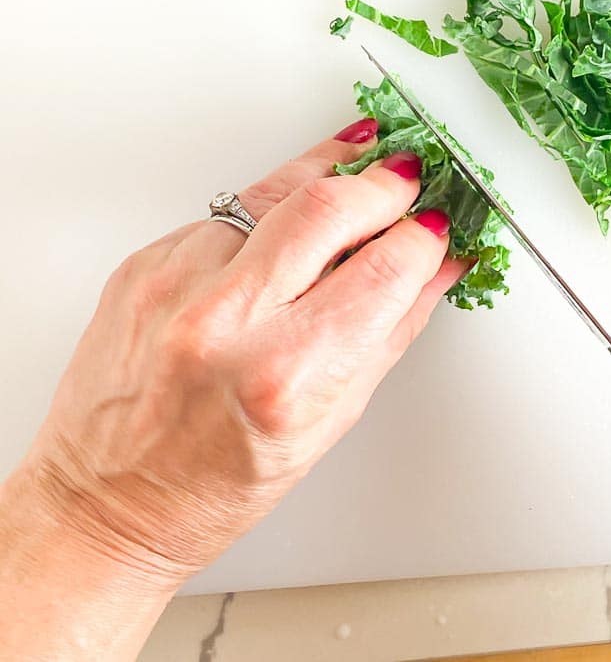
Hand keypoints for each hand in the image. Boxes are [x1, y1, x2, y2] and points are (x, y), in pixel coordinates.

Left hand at [0, 118, 467, 657]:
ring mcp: (174, 283)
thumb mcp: (330, 421)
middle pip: (325, 205)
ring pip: (272, 190)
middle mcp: (223, 320)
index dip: (423, 239)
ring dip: (326, 177)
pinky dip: (267, 213)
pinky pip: (225, 214)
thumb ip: (389, 331)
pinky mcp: (145, 262)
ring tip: (357, 173)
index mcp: (284, 375)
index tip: (436, 227)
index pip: (383, 272)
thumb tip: (432, 269)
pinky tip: (285, 228)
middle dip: (382, 181)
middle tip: (406, 177)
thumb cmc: (216, 486)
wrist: (111, 500)